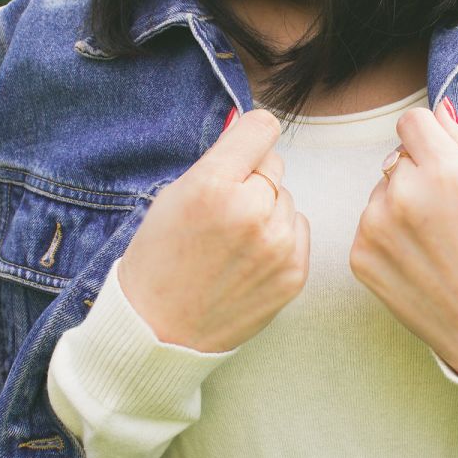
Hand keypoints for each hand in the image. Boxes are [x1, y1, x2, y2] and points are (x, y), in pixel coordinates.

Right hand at [117, 108, 309, 352]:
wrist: (159, 330)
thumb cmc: (160, 260)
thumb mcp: (174, 196)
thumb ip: (219, 161)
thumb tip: (254, 129)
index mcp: (214, 185)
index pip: (262, 127)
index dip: (249, 137)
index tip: (242, 151)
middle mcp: (251, 211)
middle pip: (275, 165)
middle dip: (253, 180)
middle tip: (224, 211)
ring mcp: (277, 245)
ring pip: (287, 199)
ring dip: (267, 210)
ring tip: (234, 241)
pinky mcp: (294, 273)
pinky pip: (298, 229)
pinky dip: (279, 238)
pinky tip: (248, 259)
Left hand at [348, 98, 457, 377]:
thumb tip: (438, 110)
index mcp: (445, 171)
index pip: (412, 121)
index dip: (429, 139)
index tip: (441, 162)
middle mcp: (403, 194)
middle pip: (395, 159)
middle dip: (417, 176)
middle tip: (448, 217)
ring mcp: (376, 227)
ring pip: (380, 194)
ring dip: (399, 208)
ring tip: (435, 245)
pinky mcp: (360, 257)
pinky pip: (368, 228)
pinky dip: (387, 240)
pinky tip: (418, 263)